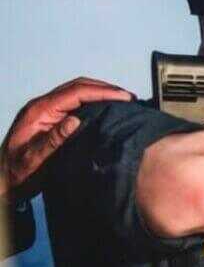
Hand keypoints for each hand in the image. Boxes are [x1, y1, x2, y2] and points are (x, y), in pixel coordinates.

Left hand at [1, 77, 132, 200]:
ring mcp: (46, 110)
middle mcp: (42, 106)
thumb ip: (53, 139)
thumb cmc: (17, 172)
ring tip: (123, 100)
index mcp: (38, 111)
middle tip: (129, 97)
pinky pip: (75, 102)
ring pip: (77, 92)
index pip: (75, 93)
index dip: (102, 92)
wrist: (3, 179)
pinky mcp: (51, 117)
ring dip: (100, 93)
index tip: (123, 97)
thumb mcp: (34, 159)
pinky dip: (93, 101)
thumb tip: (75, 120)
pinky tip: (107, 108)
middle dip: (105, 89)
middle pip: (77, 86)